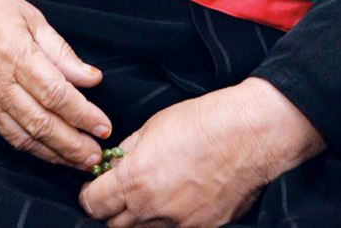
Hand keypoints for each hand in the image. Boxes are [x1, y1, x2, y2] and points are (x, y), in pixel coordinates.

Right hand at [0, 0, 111, 168]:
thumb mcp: (30, 16)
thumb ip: (61, 51)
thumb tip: (90, 78)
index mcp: (16, 54)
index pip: (56, 93)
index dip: (83, 114)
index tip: (103, 126)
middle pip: (41, 122)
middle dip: (73, 144)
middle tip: (96, 155)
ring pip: (24, 136)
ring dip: (55, 154)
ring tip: (79, 161)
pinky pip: (6, 134)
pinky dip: (31, 148)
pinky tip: (49, 153)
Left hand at [78, 78, 324, 227]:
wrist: (250, 134)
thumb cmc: (204, 123)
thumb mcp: (152, 126)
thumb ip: (127, 152)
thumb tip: (114, 165)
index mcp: (135, 181)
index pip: (93, 205)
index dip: (90, 195)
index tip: (94, 187)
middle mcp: (153, 209)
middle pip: (114, 224)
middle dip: (111, 208)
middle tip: (120, 190)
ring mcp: (180, 223)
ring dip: (139, 217)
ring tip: (152, 191)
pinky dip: (168, 219)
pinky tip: (177, 197)